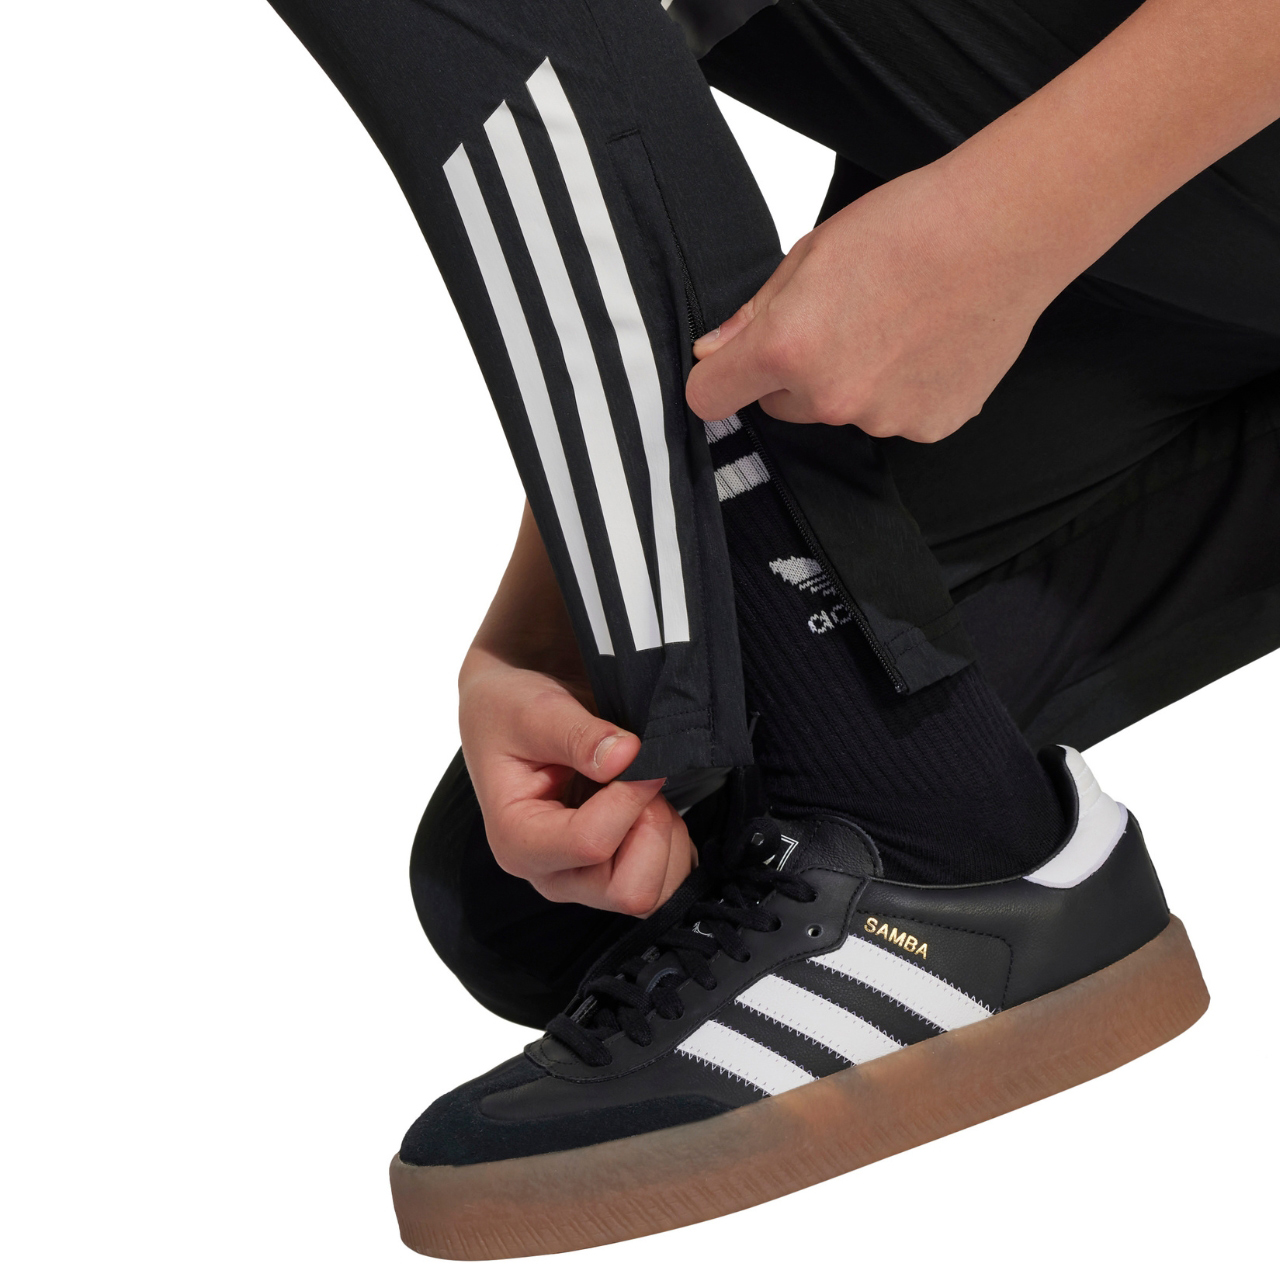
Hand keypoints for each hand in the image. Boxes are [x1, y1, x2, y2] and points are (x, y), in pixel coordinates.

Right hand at [459, 651, 694, 915]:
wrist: (509, 717)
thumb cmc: (510, 714)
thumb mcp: (533, 710)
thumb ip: (578, 733)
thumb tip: (626, 756)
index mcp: (518, 841)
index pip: (592, 844)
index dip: (629, 797)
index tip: (634, 754)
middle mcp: (550, 875)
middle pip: (628, 890)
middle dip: (651, 829)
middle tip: (641, 781)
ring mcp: (581, 882)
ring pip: (654, 892)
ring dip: (665, 838)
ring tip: (642, 791)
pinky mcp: (608, 876)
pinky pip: (664, 882)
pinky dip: (671, 845)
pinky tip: (647, 806)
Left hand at [685, 160, 1056, 442]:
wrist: (1006, 231)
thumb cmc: (912, 226)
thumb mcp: (811, 253)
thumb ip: (754, 314)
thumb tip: (713, 351)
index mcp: (787, 348)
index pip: (709, 397)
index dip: (715, 379)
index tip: (728, 367)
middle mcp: (830, 396)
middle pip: (780, 405)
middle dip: (795, 373)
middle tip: (843, 318)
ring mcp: (882, 419)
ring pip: (840, 411)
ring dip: (854, 380)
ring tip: (897, 323)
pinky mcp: (930, 427)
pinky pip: (894, 417)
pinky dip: (903, 391)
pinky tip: (928, 343)